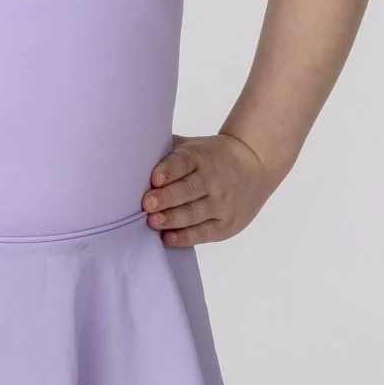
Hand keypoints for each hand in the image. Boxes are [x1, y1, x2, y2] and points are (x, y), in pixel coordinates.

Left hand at [141, 132, 272, 246]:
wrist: (256, 164)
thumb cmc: (211, 157)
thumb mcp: (192, 146)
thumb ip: (166, 151)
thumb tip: (128, 152)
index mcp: (201, 157)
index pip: (184, 162)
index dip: (169, 169)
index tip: (154, 177)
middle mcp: (214, 179)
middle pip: (189, 190)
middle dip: (167, 198)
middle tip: (147, 204)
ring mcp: (223, 203)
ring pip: (195, 213)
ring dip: (173, 219)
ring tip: (153, 222)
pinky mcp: (227, 224)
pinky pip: (203, 232)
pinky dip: (186, 236)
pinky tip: (169, 237)